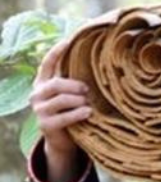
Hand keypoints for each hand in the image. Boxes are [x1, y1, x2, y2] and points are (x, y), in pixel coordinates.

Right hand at [29, 42, 89, 181]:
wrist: (64, 141)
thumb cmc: (73, 112)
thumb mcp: (73, 95)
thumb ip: (78, 82)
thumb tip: (103, 63)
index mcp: (43, 82)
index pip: (47, 63)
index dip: (57, 51)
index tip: (69, 40)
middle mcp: (37, 94)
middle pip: (56, 84)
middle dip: (74, 86)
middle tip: (88, 90)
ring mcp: (39, 110)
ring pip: (61, 99)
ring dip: (78, 101)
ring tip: (88, 104)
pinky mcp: (45, 125)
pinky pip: (64, 117)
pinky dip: (78, 114)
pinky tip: (88, 113)